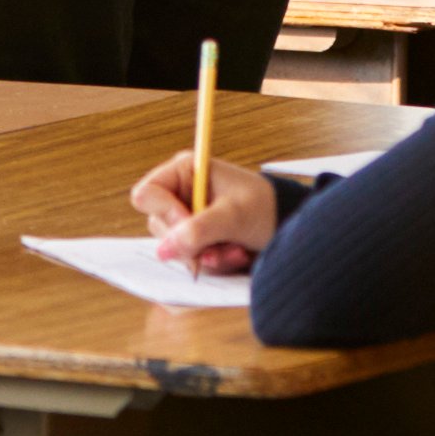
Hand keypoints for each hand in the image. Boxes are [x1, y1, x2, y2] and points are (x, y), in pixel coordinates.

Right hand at [135, 152, 282, 273]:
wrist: (288, 225)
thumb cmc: (264, 207)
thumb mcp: (234, 216)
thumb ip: (198, 230)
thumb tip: (163, 250)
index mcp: (185, 172)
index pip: (147, 194)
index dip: (164, 212)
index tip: (189, 222)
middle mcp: (180, 194)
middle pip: (158, 226)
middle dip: (191, 241)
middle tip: (218, 244)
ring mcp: (186, 220)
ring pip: (174, 248)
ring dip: (206, 255)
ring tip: (236, 249)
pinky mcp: (195, 241)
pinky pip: (190, 260)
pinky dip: (214, 263)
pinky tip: (236, 254)